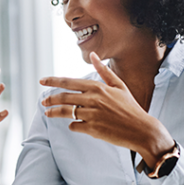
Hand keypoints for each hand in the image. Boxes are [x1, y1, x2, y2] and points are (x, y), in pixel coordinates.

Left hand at [39, 52, 174, 166]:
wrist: (142, 129)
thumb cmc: (130, 107)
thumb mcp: (119, 86)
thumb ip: (103, 71)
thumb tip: (93, 54)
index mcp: (98, 87)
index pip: (69, 82)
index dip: (53, 81)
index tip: (42, 81)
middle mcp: (93, 99)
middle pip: (63, 97)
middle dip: (50, 99)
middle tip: (43, 102)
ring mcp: (92, 115)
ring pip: (66, 112)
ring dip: (54, 112)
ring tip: (48, 113)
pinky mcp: (93, 129)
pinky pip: (74, 126)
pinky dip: (72, 125)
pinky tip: (73, 125)